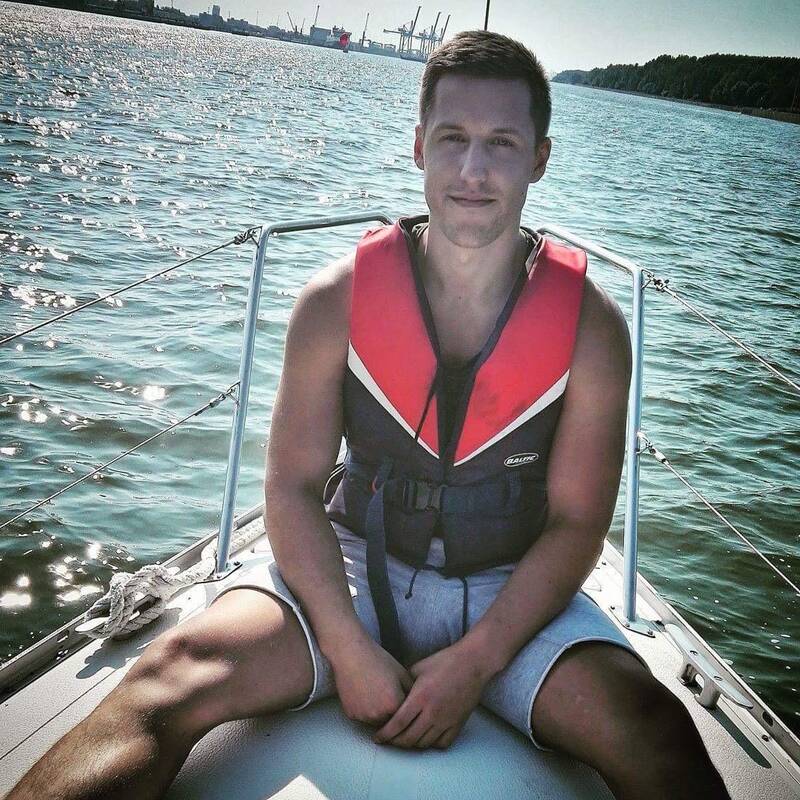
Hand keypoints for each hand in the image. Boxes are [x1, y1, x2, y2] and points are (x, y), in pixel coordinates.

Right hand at [329, 633, 412, 727]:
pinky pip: (363, 718)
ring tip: (377, 694)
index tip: (407, 702)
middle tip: (389, 697)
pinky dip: (366, 711)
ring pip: (377, 722)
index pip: (407, 717)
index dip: (407, 709)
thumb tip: (419, 706)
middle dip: (393, 714)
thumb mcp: (402, 673)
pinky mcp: (351, 715)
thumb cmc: (378, 659)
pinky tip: (365, 694)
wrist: (351, 653)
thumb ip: (412, 692)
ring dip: (380, 715)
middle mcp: (378, 715)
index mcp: (394, 704)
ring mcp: (363, 716)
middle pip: (391, 722)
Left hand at [373, 641, 490, 749]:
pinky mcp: (458, 724)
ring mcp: (447, 720)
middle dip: (395, 742)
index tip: (377, 738)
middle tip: (388, 740)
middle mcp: (433, 712)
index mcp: (420, 697)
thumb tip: (391, 695)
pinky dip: (431, 744)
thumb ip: (404, 684)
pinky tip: (425, 738)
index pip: (398, 723)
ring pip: (424, 743)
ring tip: (404, 739)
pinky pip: (442, 743)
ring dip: (411, 744)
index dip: (385, 734)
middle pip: (409, 738)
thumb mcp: (418, 667)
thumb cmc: (445, 661)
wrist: (473, 663)